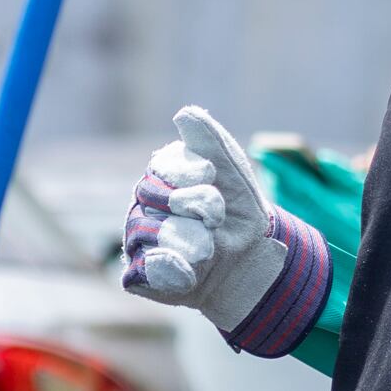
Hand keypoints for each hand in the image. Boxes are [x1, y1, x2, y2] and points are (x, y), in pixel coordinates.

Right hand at [121, 107, 334, 356]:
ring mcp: (138, 241)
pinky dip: (168, 269)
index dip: (186, 170)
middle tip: (217, 216)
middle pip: (151, 195)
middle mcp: (142, 206)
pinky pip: (141, 270)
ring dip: (186, 238)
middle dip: (193, 203)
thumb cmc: (238, 211)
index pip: (160, 166)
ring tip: (209, 247)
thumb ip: (209, 141)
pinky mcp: (140, 276)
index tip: (211, 176)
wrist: (252, 258)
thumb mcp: (232, 171)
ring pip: (146, 232)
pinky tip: (190, 272)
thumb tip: (184, 115)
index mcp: (161, 178)